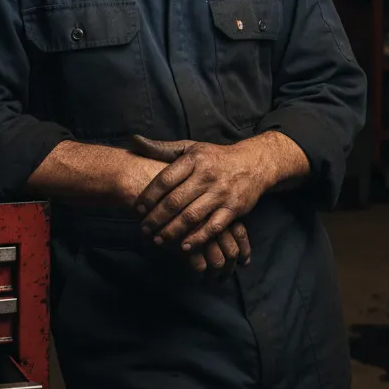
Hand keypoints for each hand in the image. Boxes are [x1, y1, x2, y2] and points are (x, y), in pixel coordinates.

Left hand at [116, 149, 250, 274]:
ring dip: (172, 231)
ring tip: (159, 239)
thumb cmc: (215, 157)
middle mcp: (207, 175)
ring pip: (191, 217)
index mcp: (194, 159)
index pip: (165, 179)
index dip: (149, 196)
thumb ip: (162, 148)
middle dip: (156, 218)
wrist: (254, 163)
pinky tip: (184, 246)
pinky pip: (213, 227)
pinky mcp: (233, 208)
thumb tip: (134, 141)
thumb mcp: (190, 147)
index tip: (138, 209)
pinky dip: (197, 239)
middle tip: (144, 229)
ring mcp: (221, 193)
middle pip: (175, 201)